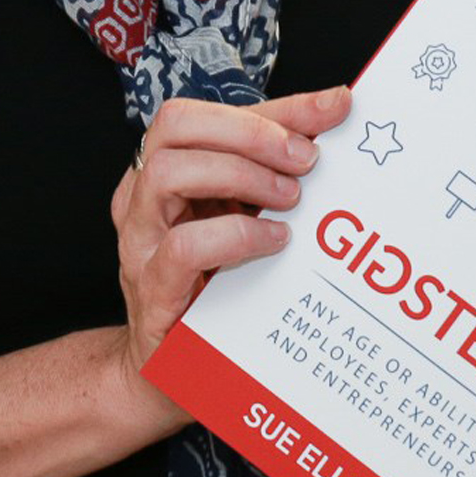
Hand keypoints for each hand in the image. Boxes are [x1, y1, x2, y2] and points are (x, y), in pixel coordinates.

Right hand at [112, 87, 351, 388]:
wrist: (168, 370)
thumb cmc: (213, 284)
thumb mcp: (244, 214)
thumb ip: (277, 167)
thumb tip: (336, 110)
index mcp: (164, 169)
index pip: (208, 112)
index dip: (274, 106)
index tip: (335, 108)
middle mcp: (140, 196)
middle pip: (175, 124)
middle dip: (251, 132)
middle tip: (306, 161)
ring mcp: (140, 242)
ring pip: (167, 172)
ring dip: (240, 175)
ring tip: (290, 201)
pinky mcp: (152, 290)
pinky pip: (183, 247)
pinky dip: (236, 236)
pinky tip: (273, 243)